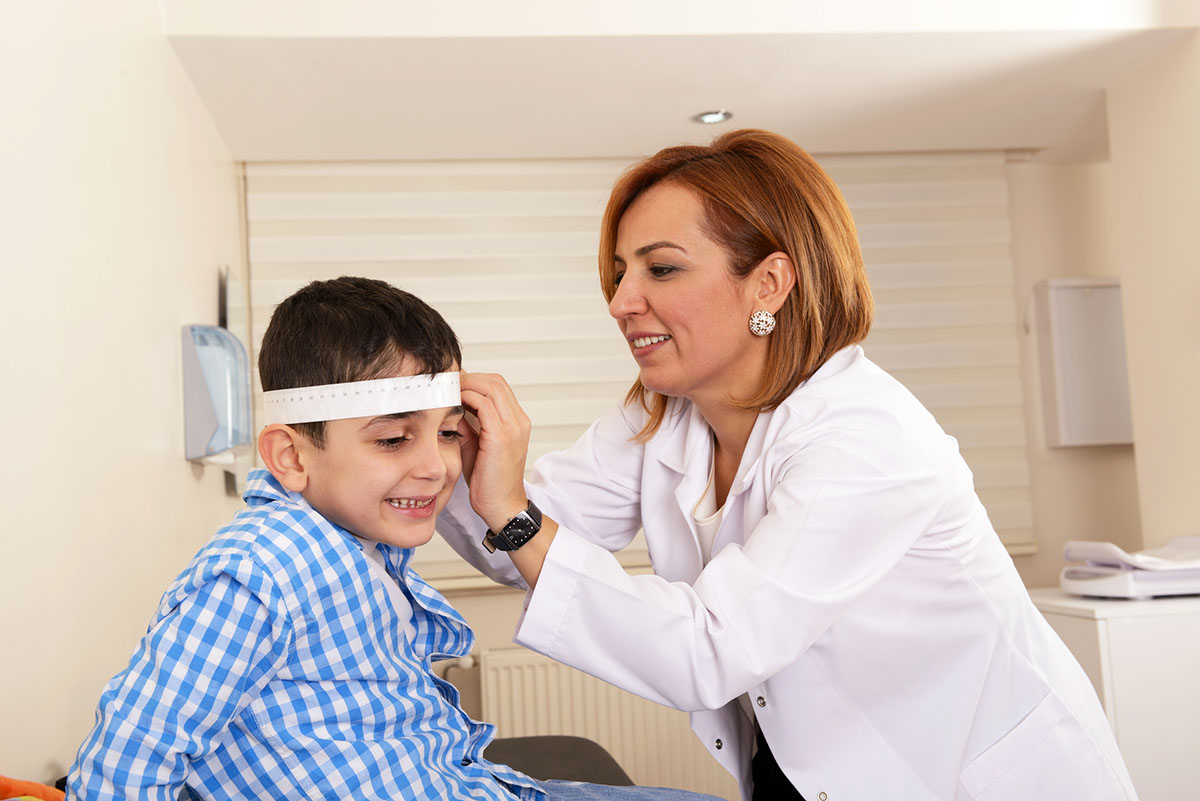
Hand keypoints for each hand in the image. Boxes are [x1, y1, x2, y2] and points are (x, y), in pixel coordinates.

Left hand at [458, 372, 531, 531]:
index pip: (497, 386)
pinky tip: (453, 406)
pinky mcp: (501, 437)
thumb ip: (466, 422)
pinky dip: (467, 399)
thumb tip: (449, 405)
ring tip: (448, 394)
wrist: (500, 505)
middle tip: (447, 386)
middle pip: (495, 381)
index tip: (452, 386)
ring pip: (491, 387)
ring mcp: (513, 427)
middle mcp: (518, 421)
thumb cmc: (488, 479)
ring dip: (467, 386)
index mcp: (516, 421)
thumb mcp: (475, 444)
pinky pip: (484, 406)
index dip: (474, 381)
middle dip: (469, 378)